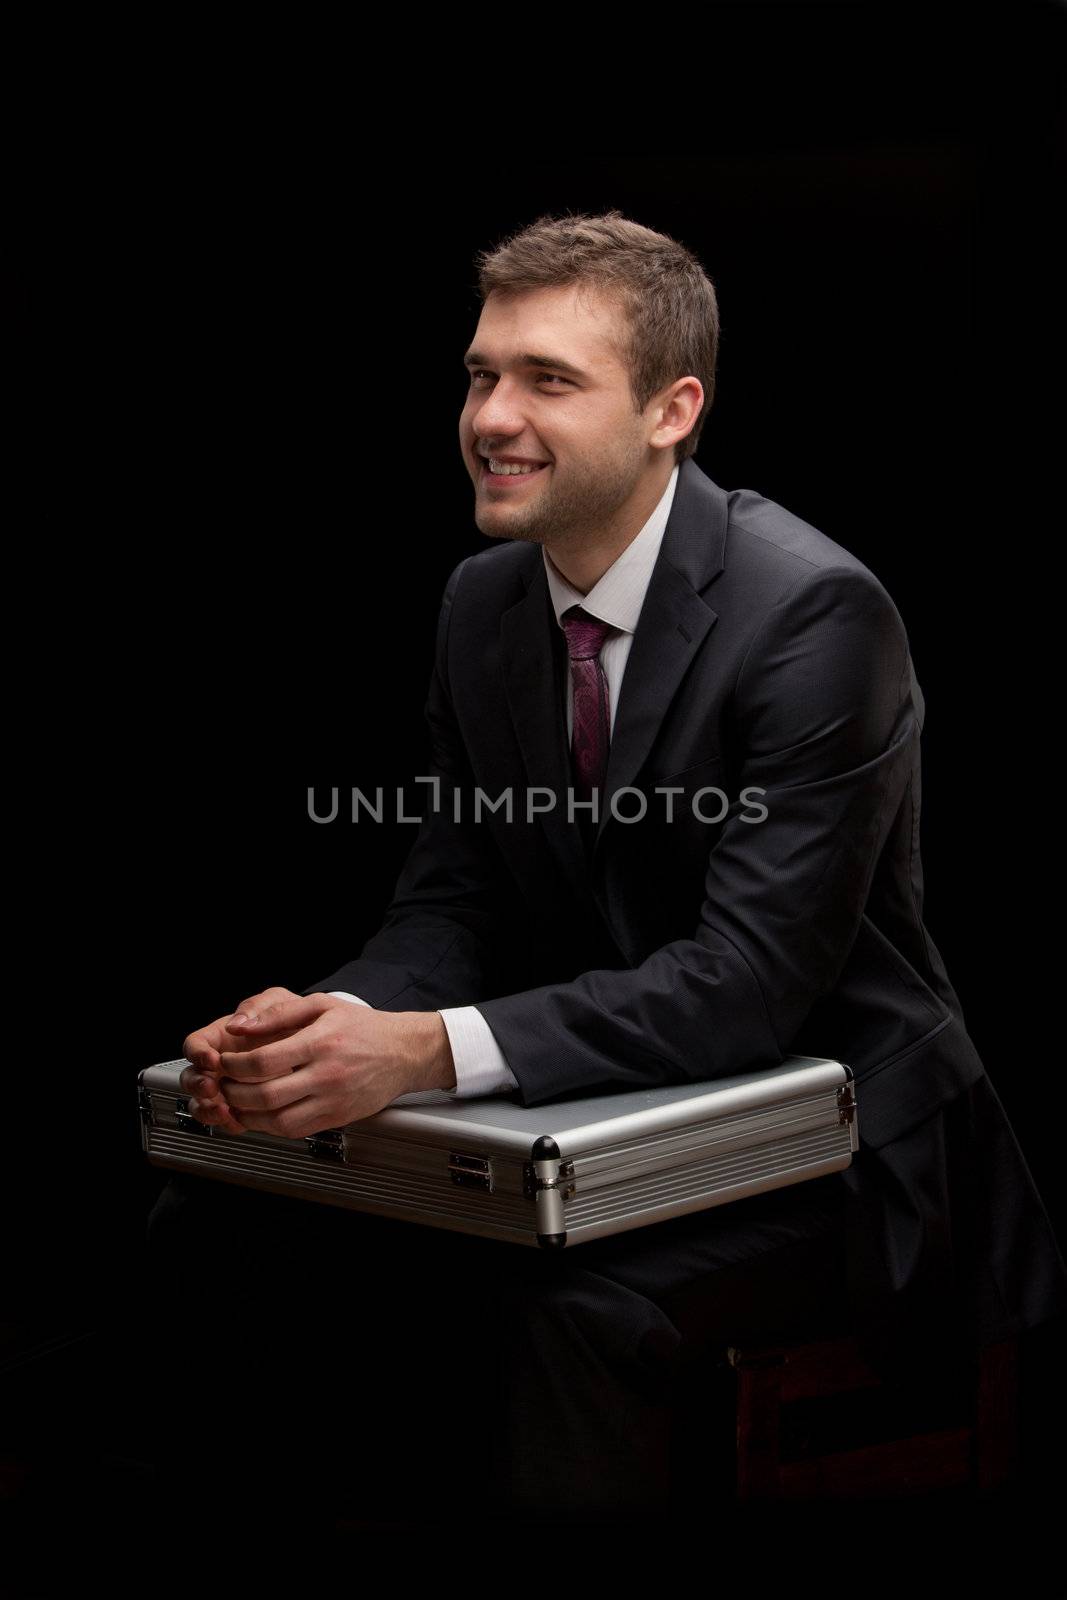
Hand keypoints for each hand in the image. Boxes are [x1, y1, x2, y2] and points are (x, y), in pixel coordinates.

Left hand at [184, 991, 456, 1138]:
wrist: (404, 1052)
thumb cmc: (363, 1027)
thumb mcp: (322, 1004)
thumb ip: (278, 1014)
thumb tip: (240, 1027)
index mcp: (320, 1043)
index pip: (263, 1062)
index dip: (234, 1065)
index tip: (225, 1062)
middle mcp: (327, 1075)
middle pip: (265, 1096)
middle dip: (234, 1093)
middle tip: (223, 1085)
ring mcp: (333, 1100)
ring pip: (278, 1121)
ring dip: (248, 1116)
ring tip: (237, 1103)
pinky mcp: (338, 1118)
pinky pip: (296, 1131)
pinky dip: (271, 1127)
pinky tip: (262, 1114)